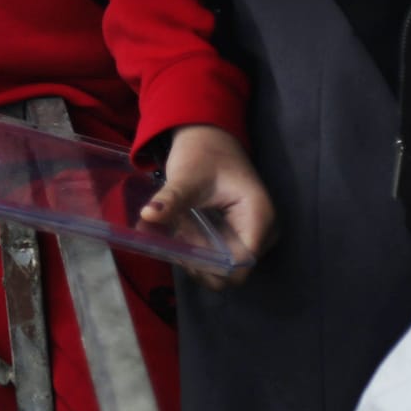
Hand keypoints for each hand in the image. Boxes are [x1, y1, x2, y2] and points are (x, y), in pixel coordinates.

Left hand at [141, 124, 274, 288]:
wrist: (209, 138)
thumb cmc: (203, 153)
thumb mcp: (186, 176)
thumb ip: (171, 199)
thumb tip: (149, 215)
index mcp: (258, 219)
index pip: (239, 266)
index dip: (210, 268)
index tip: (183, 255)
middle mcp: (262, 232)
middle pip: (232, 271)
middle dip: (201, 264)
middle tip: (174, 246)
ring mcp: (251, 234)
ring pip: (224, 265)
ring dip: (198, 257)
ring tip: (177, 235)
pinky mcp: (238, 233)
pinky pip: (220, 254)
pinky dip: (199, 249)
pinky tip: (182, 234)